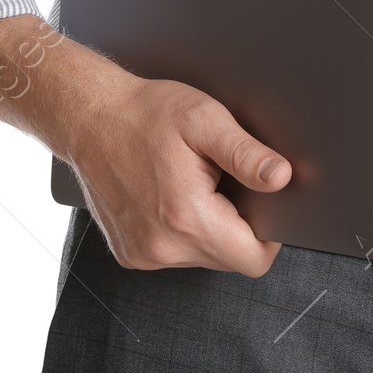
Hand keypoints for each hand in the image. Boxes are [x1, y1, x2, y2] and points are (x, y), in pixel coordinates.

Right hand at [0, 16, 290, 275]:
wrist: (90, 116)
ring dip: (212, 227)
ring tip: (197, 182)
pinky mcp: (130, 253)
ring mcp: (142, 255)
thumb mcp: (206, 121)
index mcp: (186, 218)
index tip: (267, 203)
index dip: (272, 233)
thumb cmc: (146, 113)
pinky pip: (176, 253)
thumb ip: (247, 154)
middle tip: (226, 179)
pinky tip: (174, 194)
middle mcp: (161, 247)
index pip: (253, 259)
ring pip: (204, 257)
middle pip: (230, 259)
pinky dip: (185, 230)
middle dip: (240, 225)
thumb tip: (282, 178)